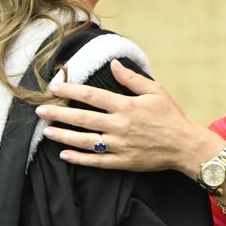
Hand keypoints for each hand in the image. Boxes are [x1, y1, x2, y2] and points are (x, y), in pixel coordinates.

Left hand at [35, 59, 213, 175]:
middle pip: (82, 118)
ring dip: (63, 136)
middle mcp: (120, 125)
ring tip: (46, 131)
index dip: (70, 91)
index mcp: (126, 106)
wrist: (186, 146)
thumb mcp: (155, 91)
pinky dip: (79, 158)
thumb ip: (131, 79)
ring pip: (85, 141)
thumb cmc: (171, 116)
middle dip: (59, 114)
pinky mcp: (123, 162)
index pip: (91, 96)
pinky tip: (64, 154)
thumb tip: (113, 64)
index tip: (54, 87)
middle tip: (40, 110)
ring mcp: (120, 145)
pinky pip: (96, 161)